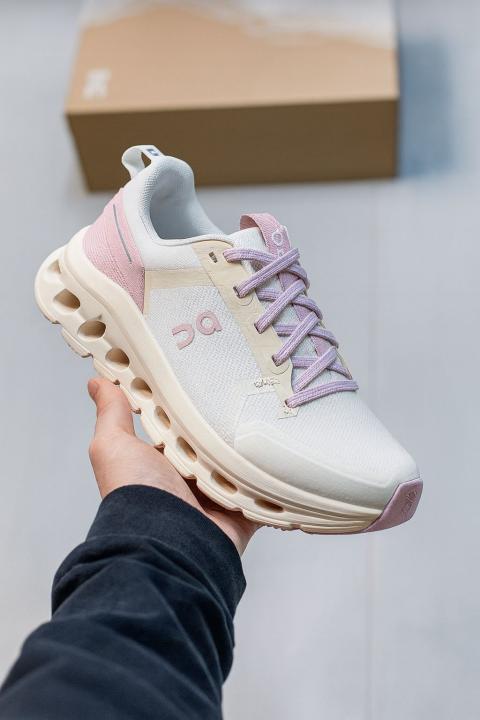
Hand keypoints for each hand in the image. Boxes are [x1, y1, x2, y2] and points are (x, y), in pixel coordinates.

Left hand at [87, 378, 257, 553]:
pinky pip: (265, 492)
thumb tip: (97, 383)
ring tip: (271, 420)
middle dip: (227, 426)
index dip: (190, 406)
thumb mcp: (114, 445)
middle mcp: (189, 480)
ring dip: (251, 451)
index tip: (206, 376)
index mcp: (162, 461)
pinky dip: (272, 481)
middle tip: (247, 395)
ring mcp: (217, 498)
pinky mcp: (242, 513)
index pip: (181, 427)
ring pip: (241, 465)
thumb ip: (112, 413)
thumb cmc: (135, 494)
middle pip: (215, 445)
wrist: (168, 543)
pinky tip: (284, 457)